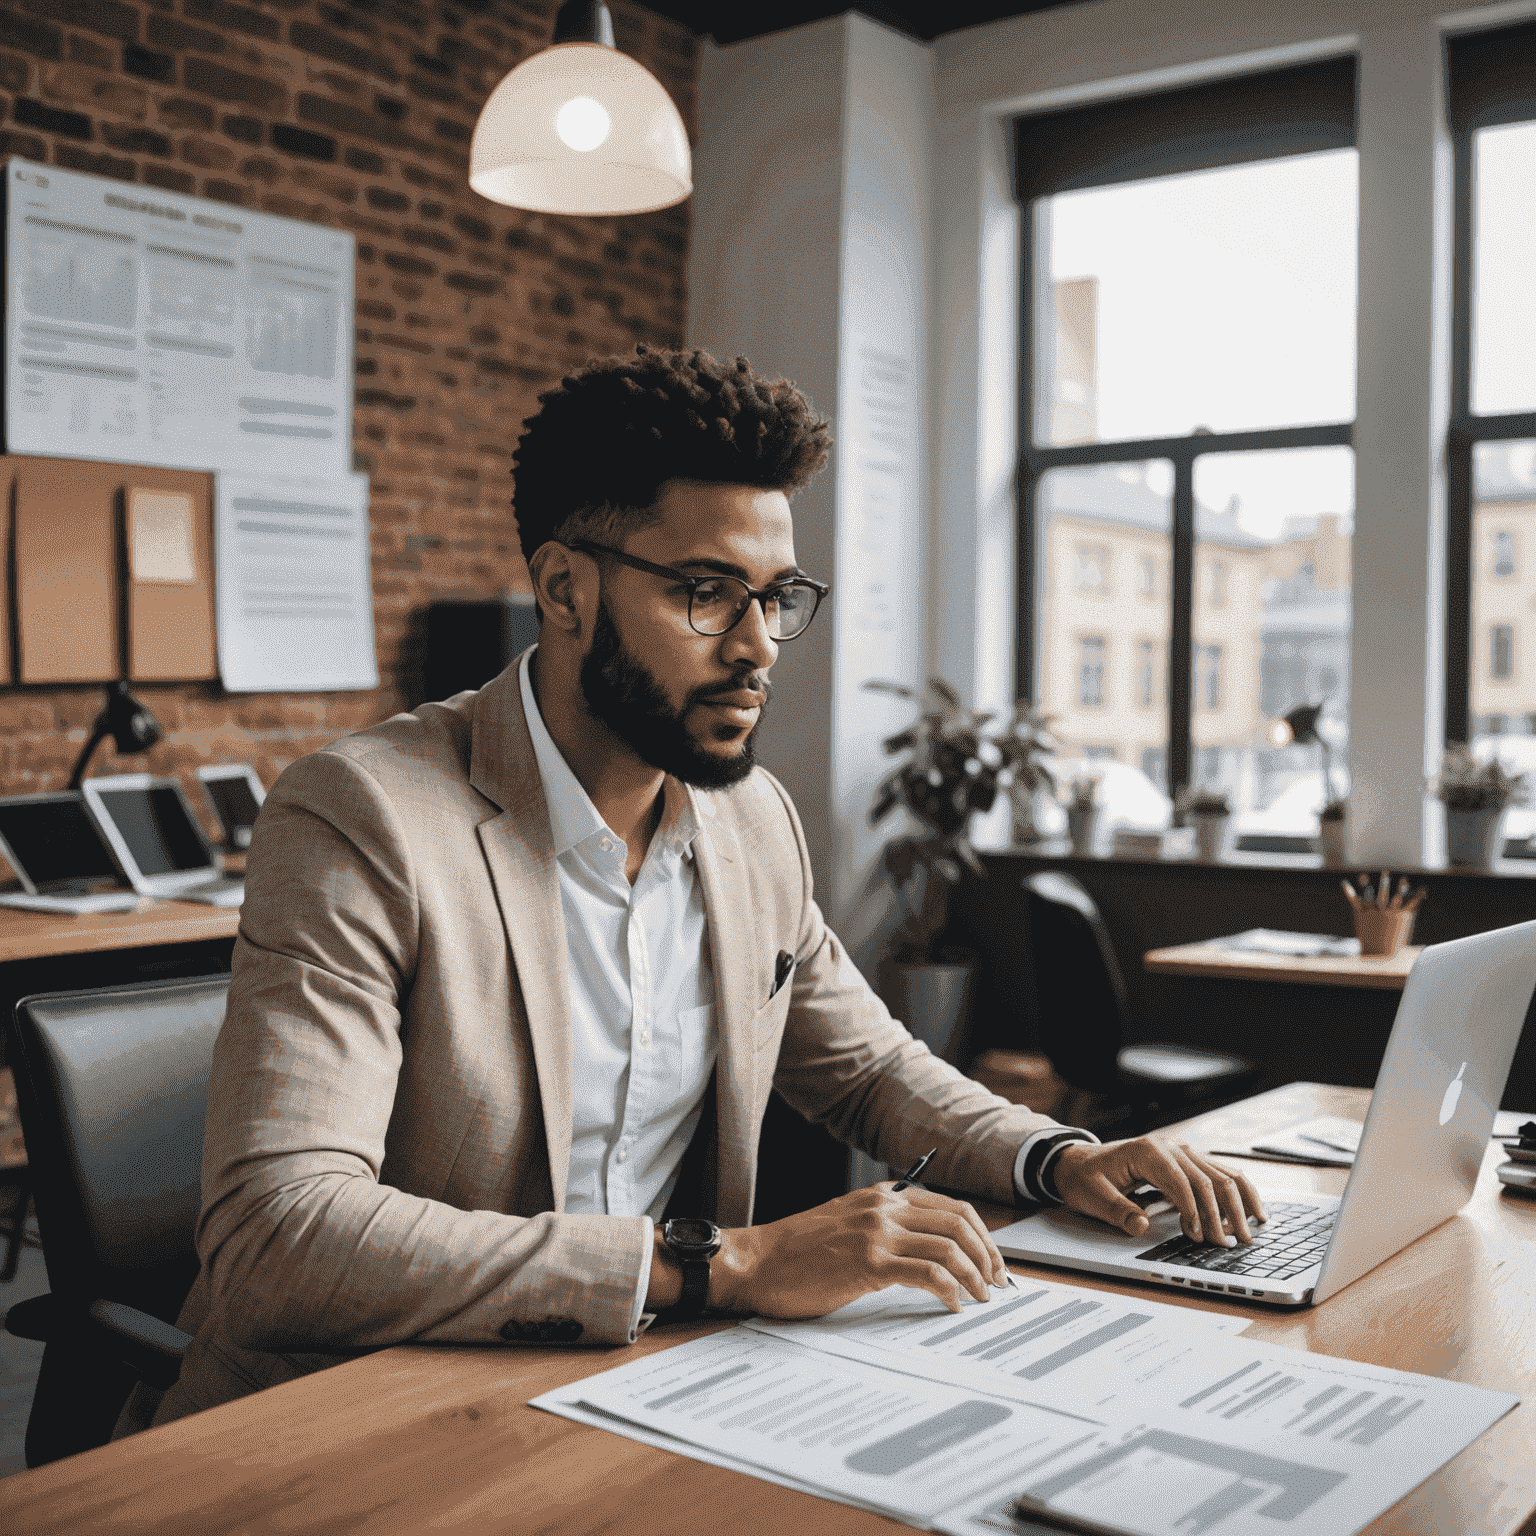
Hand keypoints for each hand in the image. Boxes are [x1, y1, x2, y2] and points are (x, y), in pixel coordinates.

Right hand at [705, 1184, 1009, 1318]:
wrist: (756, 1262)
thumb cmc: (797, 1251)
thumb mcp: (848, 1224)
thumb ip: (885, 1227)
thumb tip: (929, 1252)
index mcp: (883, 1196)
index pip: (952, 1206)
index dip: (982, 1236)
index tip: (992, 1264)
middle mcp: (884, 1207)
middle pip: (959, 1222)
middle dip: (988, 1256)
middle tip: (997, 1285)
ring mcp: (876, 1232)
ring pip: (949, 1247)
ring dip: (974, 1277)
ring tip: (980, 1299)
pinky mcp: (867, 1262)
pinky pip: (926, 1273)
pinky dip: (949, 1290)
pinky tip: (952, 1306)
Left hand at [1051, 1138, 1266, 1246]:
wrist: (1078, 1160)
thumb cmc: (1085, 1177)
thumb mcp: (1091, 1196)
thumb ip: (1117, 1211)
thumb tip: (1141, 1226)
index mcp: (1147, 1151)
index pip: (1180, 1181)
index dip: (1193, 1211)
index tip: (1199, 1237)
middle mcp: (1169, 1146)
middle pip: (1206, 1179)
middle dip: (1221, 1214)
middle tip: (1229, 1244)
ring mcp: (1181, 1150)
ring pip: (1221, 1174)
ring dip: (1238, 1204)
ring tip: (1247, 1233)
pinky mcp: (1187, 1159)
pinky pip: (1220, 1173)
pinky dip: (1239, 1192)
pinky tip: (1254, 1211)